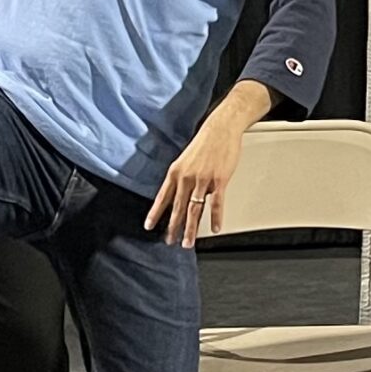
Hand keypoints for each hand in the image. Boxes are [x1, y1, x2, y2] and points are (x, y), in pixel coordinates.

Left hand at [146, 116, 245, 247]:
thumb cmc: (206, 143)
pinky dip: (215, 218)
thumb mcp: (187, 159)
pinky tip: (214, 228)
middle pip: (178, 208)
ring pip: (195, 210)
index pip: (163, 198)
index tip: (150, 226)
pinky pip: (216, 204)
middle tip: (171, 241)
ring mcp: (203, 180)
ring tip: (188, 242)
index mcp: (176, 172)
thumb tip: (192, 196)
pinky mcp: (219, 180)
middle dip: (173, 227)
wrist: (221, 129)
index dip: (156, 213)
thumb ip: (186, 179)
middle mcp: (186, 178)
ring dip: (191, 229)